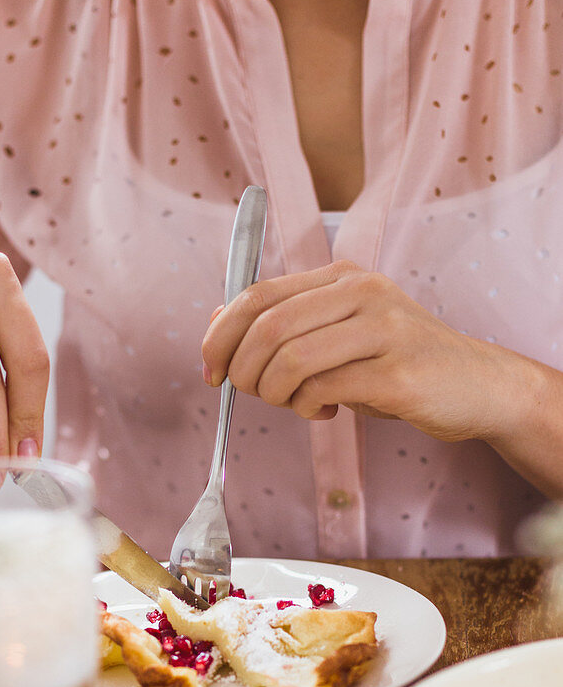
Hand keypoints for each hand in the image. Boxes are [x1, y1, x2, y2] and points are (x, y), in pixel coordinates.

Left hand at [201, 259, 514, 443]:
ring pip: (291, 360)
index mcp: (342, 276)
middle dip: (243, 371)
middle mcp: (363, 291)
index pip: (257, 294)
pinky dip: (308, 407)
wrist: (477, 385)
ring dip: (275, 394)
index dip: (220, 335)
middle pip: (268, 327)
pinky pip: (325, 389)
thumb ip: (285, 324)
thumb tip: (216, 321)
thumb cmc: (398, 362)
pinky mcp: (397, 373)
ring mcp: (384, 329)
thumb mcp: (339, 333)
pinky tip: (324, 410)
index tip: (209, 370)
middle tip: (253, 394)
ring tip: (294, 403)